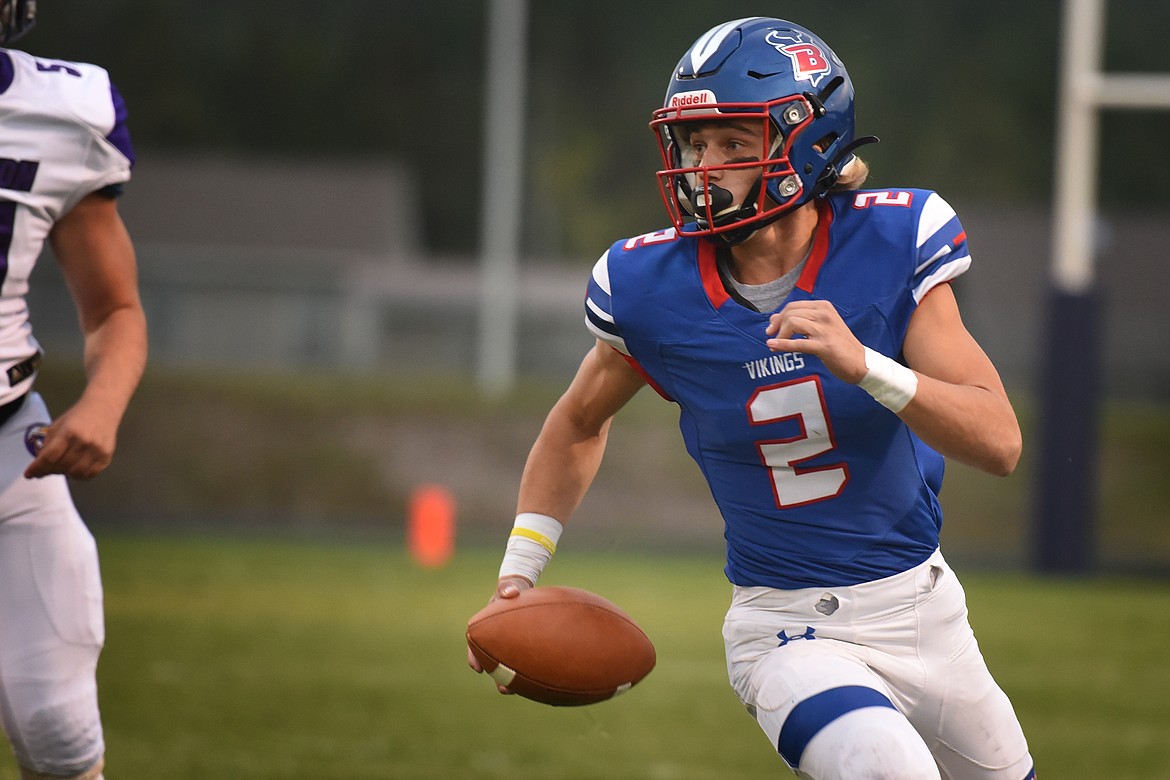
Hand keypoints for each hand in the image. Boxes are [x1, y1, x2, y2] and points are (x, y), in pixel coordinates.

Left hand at [24, 401, 118, 479]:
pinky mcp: (107, 456)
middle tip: (48, 468)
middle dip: (50, 470)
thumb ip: (48, 446)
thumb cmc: (77, 417)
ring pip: (76, 474)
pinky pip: (90, 474)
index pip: (50, 457)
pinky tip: (76, 469)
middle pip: (62, 466)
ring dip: (66, 473)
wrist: (103, 408)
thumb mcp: (57, 427)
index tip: (30, 474)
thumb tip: (39, 468)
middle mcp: (84, 442)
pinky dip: (80, 475)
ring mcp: (97, 450)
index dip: (37, 468)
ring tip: (63, 467)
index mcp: (68, 432)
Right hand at [467, 576, 532, 691]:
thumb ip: (508, 588)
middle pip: (491, 660)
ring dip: (510, 677)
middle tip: (503, 689)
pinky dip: (525, 668)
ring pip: (506, 664)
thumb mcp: (509, 587)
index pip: (475, 643)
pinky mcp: (520, 646)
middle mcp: (494, 637)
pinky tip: (537, 679)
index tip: (477, 669)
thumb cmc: (512, 589)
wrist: (520, 591)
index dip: (474, 657)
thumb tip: (510, 593)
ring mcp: (507, 643)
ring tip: (517, 691)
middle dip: (496, 676)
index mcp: (486, 626)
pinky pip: (521, 659)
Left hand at [765, 300, 866, 383]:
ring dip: (779, 334)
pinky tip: (773, 346)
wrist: (861, 362)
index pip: (794, 306)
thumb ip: (799, 321)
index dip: (779, 316)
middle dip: (777, 324)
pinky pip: (798, 343)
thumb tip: (773, 318)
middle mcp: (824, 315)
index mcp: (824, 307)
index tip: (772, 327)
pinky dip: (782, 344)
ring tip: (774, 344)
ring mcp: (825, 329)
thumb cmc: (839, 345)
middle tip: (770, 335)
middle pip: (791, 313)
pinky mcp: (824, 346)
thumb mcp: (820, 328)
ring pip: (793, 323)